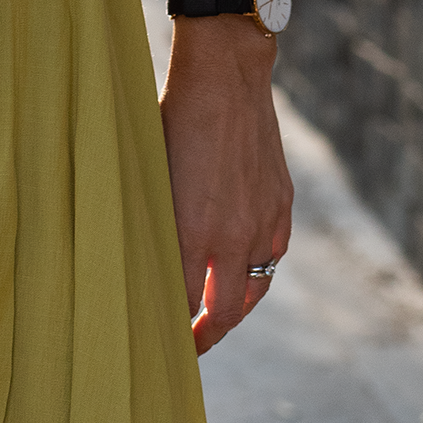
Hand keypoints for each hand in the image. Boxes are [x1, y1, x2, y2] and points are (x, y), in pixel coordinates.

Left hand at [159, 17, 292, 353]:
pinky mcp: (281, 204)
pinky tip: (242, 273)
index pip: (183, 306)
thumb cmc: (174, 117)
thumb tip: (142, 258)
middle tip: (188, 348)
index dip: (171, 328)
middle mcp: (233, 236)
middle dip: (205, 337)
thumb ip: (153, 221)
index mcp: (192, 231)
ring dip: (234, 309)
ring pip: (253, 290)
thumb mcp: (151, 172)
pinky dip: (257, 271)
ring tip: (216, 319)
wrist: (226, 74)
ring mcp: (263, 222)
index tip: (156, 339)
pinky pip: (272, 255)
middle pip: (223, 314)